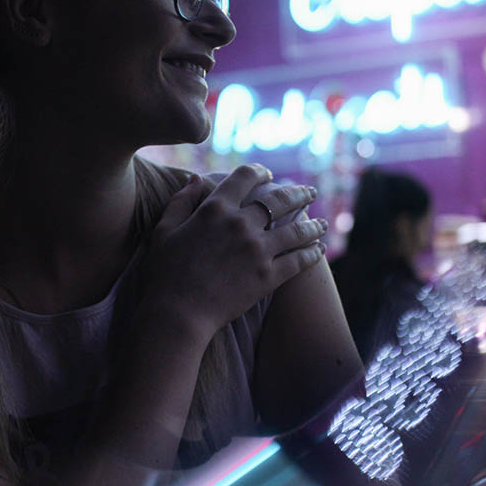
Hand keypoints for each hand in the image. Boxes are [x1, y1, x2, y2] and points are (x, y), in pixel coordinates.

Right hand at [143, 164, 326, 336]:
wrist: (177, 313)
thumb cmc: (165, 273)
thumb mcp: (164, 231)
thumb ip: (180, 201)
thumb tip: (194, 178)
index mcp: (215, 209)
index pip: (245, 177)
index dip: (259, 172)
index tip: (268, 175)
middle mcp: (241, 224)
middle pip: (279, 200)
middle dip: (298, 193)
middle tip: (309, 193)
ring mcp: (258, 250)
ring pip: (296, 230)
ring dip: (312, 224)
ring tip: (322, 223)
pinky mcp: (268, 276)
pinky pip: (299, 261)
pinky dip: (312, 254)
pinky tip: (320, 250)